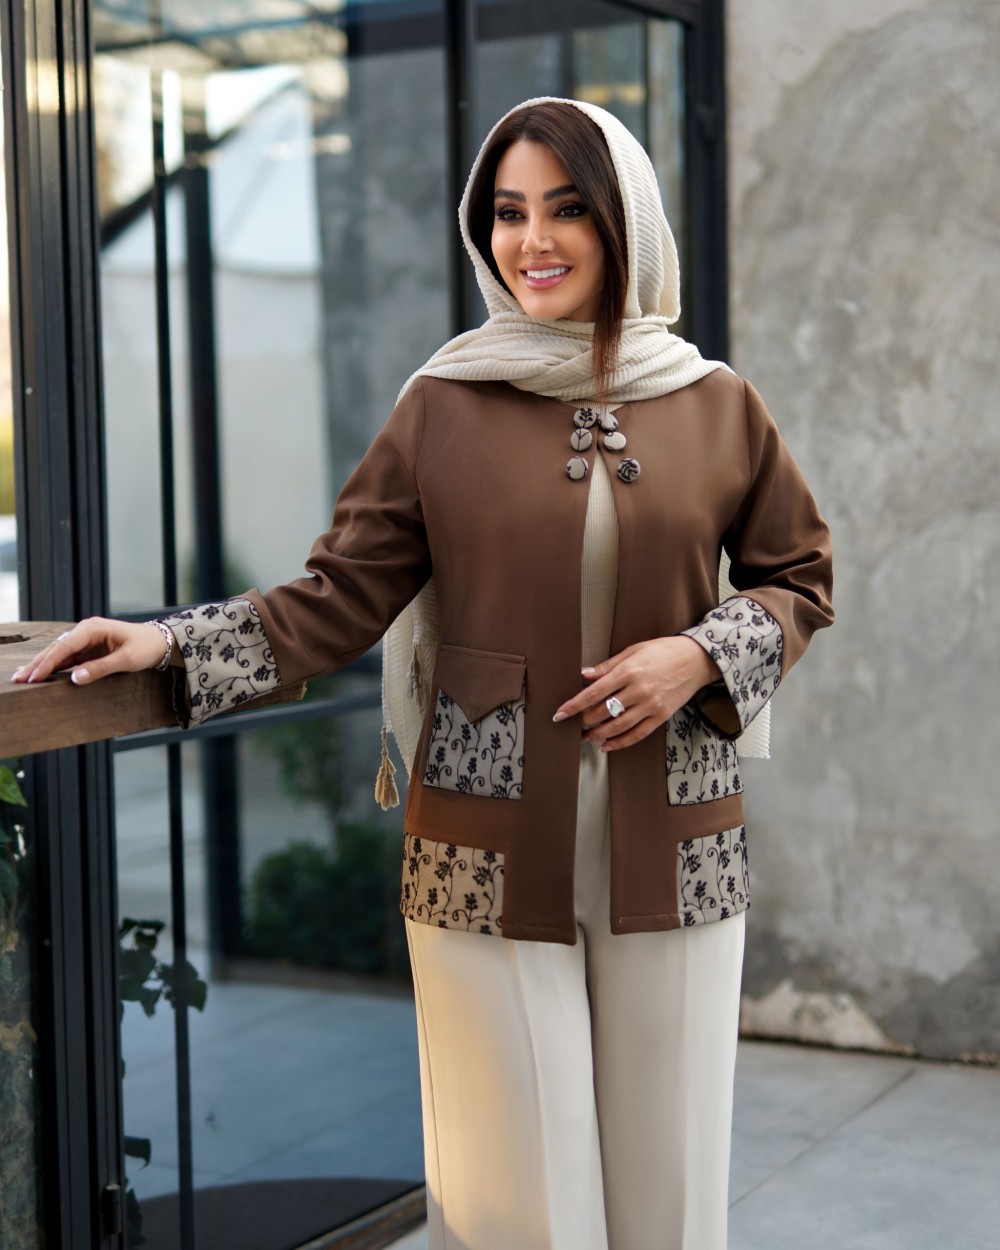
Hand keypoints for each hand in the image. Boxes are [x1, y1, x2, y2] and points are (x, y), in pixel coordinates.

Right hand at [10, 618, 168, 685]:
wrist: (159, 641)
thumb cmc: (145, 647)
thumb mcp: (126, 660)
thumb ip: (100, 668)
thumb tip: (75, 678)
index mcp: (93, 628)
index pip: (65, 646)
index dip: (48, 663)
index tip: (34, 677)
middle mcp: (85, 631)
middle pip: (56, 648)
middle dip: (37, 664)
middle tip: (18, 679)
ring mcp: (85, 639)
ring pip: (58, 653)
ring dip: (41, 666)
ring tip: (21, 678)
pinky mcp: (87, 648)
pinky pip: (66, 658)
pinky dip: (53, 666)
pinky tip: (39, 674)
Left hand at [552, 636, 720, 751]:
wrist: (697, 659)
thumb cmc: (663, 651)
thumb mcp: (633, 650)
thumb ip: (608, 666)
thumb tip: (584, 675)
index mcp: (628, 671)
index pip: (594, 693)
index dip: (574, 705)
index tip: (560, 714)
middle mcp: (638, 690)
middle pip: (603, 711)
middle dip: (584, 721)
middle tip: (571, 725)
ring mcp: (651, 705)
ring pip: (618, 726)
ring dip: (598, 734)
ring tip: (585, 737)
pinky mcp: (661, 716)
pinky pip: (637, 734)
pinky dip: (620, 742)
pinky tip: (606, 745)